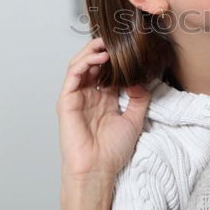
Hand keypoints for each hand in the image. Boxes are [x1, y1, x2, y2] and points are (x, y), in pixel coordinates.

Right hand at [56, 37, 150, 181]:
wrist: (98, 169)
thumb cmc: (112, 151)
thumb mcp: (134, 119)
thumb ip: (140, 98)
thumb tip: (142, 79)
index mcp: (104, 99)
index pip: (108, 71)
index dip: (116, 57)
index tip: (129, 46)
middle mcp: (89, 95)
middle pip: (92, 64)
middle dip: (103, 50)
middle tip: (117, 40)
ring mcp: (77, 97)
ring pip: (80, 65)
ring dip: (93, 51)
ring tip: (107, 44)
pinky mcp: (67, 101)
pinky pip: (73, 75)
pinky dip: (85, 62)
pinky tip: (100, 58)